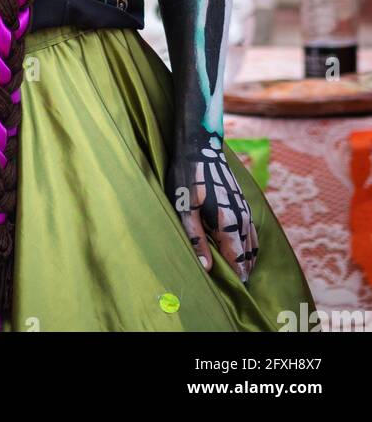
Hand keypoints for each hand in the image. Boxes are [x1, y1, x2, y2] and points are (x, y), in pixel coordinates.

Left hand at [167, 134, 257, 283]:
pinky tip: (240, 249)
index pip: (238, 261)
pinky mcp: (243, 202)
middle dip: (243, 272)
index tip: (232, 290)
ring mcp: (245, 210)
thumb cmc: (187, 177)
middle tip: (233, 285)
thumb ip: (196, 239)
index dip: (237, 277)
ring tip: (237, 273)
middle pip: (248, 256)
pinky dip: (250, 246)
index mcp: (227, 223)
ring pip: (253, 245)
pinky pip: (252, 231)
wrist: (200, 145)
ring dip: (247, 260)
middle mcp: (242, 219)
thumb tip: (207, 268)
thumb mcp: (183, 209)